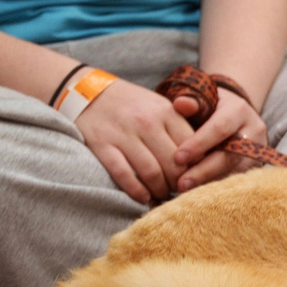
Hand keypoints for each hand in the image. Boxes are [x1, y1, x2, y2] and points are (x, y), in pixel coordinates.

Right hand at [75, 77, 194, 203]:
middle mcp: (147, 122)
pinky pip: (124, 174)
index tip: (195, 177)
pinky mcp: (102, 145)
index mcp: (166, 111)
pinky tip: (143, 197)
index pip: (192, 146)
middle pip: (173, 163)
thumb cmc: (131, 104)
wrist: (85, 90)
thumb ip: (179, 126)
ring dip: (160, 190)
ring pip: (151, 172)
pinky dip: (136, 190)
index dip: (196, 167)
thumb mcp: (159, 105)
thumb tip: (200, 157)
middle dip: (180, 183)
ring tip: (162, 195)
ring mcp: (124, 134)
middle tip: (179, 191)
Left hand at [171, 84, 272, 191]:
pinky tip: (197, 193)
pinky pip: (235, 180)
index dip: (199, 144)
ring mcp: (258, 152)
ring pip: (234, 172)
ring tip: (185, 191)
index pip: (219, 129)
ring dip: (208, 184)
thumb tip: (181, 104)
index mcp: (239, 110)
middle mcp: (254, 131)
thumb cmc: (210, 106)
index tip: (177, 158)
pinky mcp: (255, 167)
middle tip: (180, 183)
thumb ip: (191, 101)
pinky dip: (215, 187)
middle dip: (203, 171)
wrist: (233, 114)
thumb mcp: (202, 98)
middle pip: (230, 156)